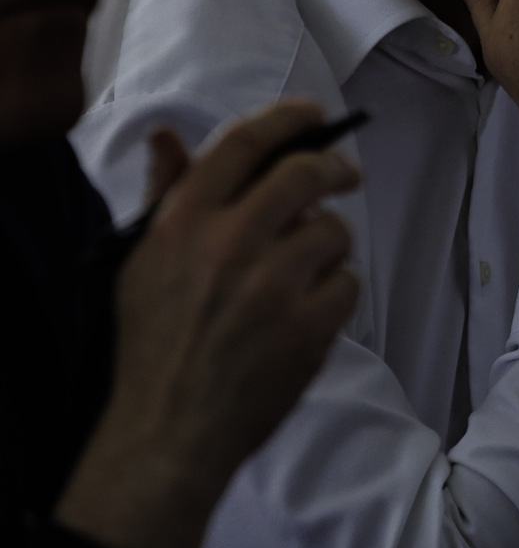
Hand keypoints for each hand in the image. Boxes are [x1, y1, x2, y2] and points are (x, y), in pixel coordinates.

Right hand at [56, 100, 359, 547]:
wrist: (169, 431)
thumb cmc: (153, 343)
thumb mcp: (141, 261)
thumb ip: (164, 194)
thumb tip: (167, 133)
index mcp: (184, 221)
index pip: (243, 143)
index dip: (286, 119)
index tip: (312, 116)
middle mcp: (229, 243)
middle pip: (304, 173)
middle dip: (334, 168)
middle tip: (345, 176)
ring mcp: (272, 285)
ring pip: (333, 231)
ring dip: (328, 245)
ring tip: (305, 272)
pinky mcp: (307, 326)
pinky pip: (348, 284)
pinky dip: (336, 295)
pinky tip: (308, 315)